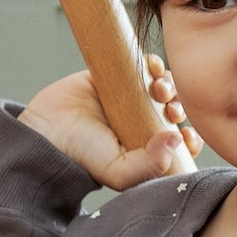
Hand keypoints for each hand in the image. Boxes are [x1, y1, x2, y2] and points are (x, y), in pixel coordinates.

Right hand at [23, 62, 196, 191]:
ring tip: (159, 89)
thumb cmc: (82, 157)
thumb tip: (177, 139)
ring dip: (169, 85)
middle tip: (170, 109)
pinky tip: (153, 68)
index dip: (188, 136)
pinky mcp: (114, 76)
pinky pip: (141, 64)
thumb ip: (150, 165)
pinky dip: (153, 63)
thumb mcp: (120, 173)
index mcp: (145, 148)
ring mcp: (128, 99)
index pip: (177, 142)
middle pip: (173, 110)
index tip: (186, 134)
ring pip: (162, 86)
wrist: (48, 131)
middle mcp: (140, 123)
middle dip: (179, 107)